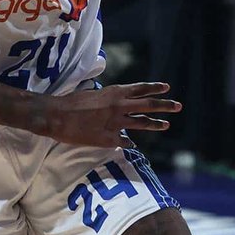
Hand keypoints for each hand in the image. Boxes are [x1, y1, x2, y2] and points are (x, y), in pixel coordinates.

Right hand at [39, 82, 181, 147]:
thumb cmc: (71, 102)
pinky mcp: (109, 139)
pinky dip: (129, 144)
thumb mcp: (93, 94)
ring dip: (155, 124)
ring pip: (141, 123)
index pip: (140, 88)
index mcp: (114, 93)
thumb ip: (107, 99)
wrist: (57, 116)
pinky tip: (133, 146)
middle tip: (178, 106)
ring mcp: (116, 123)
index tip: (166, 87)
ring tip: (166, 125)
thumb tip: (114, 101)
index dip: (155, 88)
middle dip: (165, 106)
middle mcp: (119, 106)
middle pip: (148, 105)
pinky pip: (124, 142)